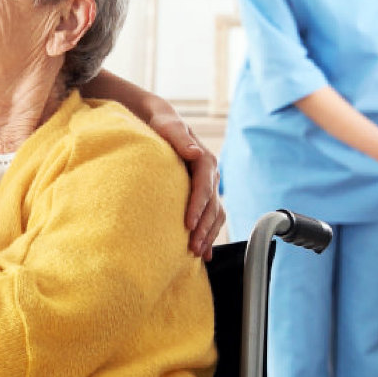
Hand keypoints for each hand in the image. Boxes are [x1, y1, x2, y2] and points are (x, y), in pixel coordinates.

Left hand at [146, 111, 223, 259]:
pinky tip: (203, 253)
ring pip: (214, 215)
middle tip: (191, 247)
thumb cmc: (164, 125)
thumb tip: (195, 152)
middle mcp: (211, 175)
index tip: (188, 224)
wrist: (163, 123)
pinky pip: (211, 217)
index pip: (204, 187)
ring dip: (207, 235)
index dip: (198, 207)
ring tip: (196, 253)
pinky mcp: (203, 195)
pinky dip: (208, 235)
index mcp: (205, 161)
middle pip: (212, 206)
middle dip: (203, 228)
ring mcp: (209, 186)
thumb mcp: (170, 127)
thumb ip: (181, 139)